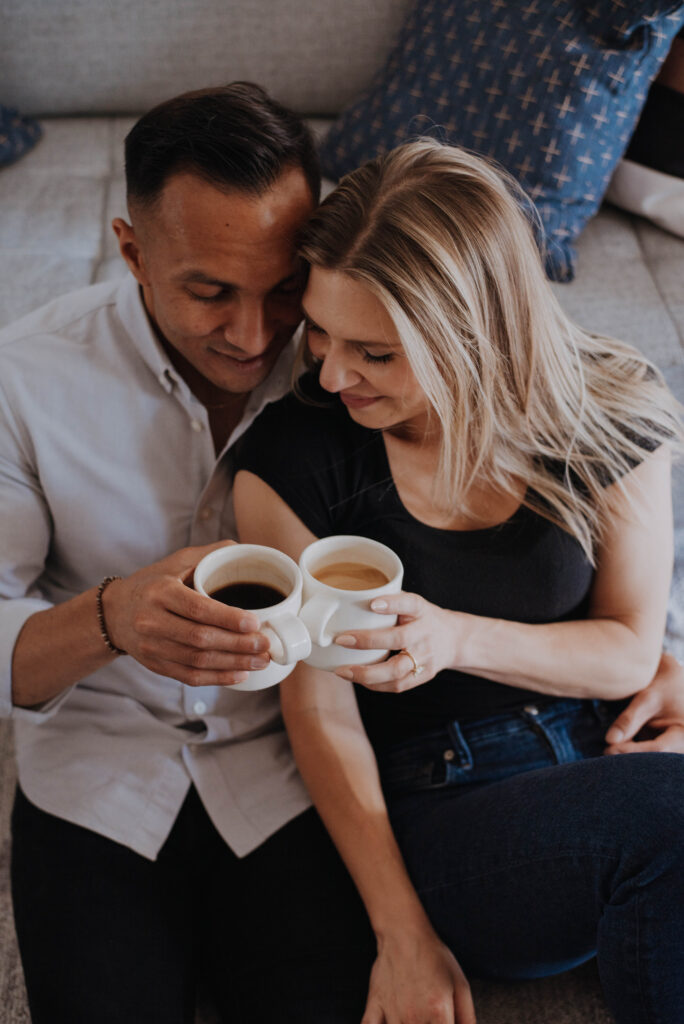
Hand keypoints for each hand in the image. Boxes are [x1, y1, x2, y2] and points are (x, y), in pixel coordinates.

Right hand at [102, 542, 269, 685]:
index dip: (228, 618)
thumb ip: (209, 554)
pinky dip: (217, 678)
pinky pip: (189, 677)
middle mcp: (152, 621)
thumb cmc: (153, 583)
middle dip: (238, 645)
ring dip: (233, 664)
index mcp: (161, 592)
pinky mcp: (155, 665)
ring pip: (197, 661)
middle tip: (266, 645)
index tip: (255, 623)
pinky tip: (240, 674)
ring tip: (261, 661)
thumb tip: (245, 549)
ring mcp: (151, 647)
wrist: (115, 612)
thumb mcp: (176, 561)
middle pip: (199, 639)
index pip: (197, 608)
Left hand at [333, 592, 458, 690]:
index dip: (392, 604)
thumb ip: (389, 600)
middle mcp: (425, 633)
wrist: (453, 639)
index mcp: (421, 610)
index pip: (409, 603)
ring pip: (396, 670)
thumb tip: (347, 599)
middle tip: (342, 640)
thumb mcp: (412, 603)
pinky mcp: (424, 675)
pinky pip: (398, 685)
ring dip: (367, 673)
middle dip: (368, 641)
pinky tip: (358, 680)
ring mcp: (426, 657)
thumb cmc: (421, 618)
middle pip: (399, 639)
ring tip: (343, 671)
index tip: (372, 604)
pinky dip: (376, 685)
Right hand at [361, 927, 475, 1023]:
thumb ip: (468, 1018)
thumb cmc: (433, 957)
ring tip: (415, 1018)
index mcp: (439, 1012)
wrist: (404, 934)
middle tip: (428, 1017)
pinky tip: (392, 1022)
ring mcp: (392, 1014)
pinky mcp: (374, 1007)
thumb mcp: (460, 985)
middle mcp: (415, 1018)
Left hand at [605, 652, 683, 752]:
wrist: (674, 682)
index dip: (631, 751)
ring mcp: (673, 750)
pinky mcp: (664, 749)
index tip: (609, 749)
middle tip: (605, 753)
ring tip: (608, 754)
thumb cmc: (664, 687)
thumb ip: (629, 719)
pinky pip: (646, 755)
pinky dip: (631, 752)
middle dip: (629, 758)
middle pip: (653, 759)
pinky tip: (615, 750)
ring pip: (649, 759)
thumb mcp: (647, 699)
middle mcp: (682, 747)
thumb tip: (609, 741)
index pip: (658, 749)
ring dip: (629, 757)